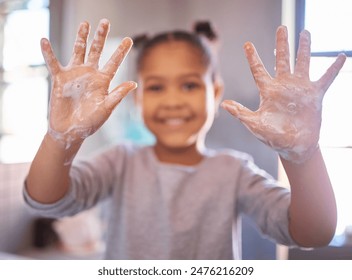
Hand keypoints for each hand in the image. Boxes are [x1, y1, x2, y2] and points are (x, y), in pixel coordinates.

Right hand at [41, 19, 136, 147]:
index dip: (121, 51)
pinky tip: (44, 41)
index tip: (129, 39)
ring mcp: (75, 75)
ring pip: (78, 51)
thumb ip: (117, 95)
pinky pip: (53, 63)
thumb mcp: (106, 109)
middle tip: (105, 21)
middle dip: (100, 36)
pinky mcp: (60, 79)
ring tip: (85, 24)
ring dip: (81, 37)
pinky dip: (48, 53)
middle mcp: (90, 74)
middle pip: (96, 51)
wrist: (70, 131)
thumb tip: (134, 84)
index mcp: (103, 81)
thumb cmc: (90, 122)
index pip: (114, 63)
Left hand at [221, 26, 345, 162]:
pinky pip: (326, 78)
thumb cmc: (272, 137)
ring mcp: (300, 89)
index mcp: (268, 91)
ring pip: (303, 63)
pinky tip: (342, 56)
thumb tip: (224, 104)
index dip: (253, 57)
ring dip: (304, 48)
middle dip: (282, 44)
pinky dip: (334, 68)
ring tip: (305, 32)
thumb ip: (241, 112)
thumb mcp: (254, 124)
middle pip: (282, 60)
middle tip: (281, 28)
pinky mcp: (314, 96)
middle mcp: (284, 86)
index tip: (247, 44)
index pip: (259, 70)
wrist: (293, 146)